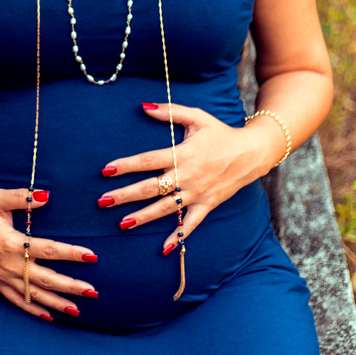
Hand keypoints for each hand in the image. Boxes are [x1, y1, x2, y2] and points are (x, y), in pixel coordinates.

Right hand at [0, 188, 98, 320]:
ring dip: (56, 303)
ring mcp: (2, 276)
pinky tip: (49, 317)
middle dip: (70, 286)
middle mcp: (9, 264)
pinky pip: (17, 301)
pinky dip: (33, 310)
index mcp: (11, 243)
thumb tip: (46, 196)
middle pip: (45, 278)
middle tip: (92, 291)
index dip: (71, 253)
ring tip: (78, 310)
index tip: (91, 255)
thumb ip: (21, 197)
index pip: (48, 249)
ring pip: (34, 294)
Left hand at [95, 102, 277, 254]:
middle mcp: (188, 176)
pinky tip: (164, 249)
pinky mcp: (208, 204)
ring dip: (144, 216)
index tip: (106, 170)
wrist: (252, 153)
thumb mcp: (197, 117)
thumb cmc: (220, 133)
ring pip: (166, 208)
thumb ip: (170, 111)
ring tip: (122, 223)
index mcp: (182, 154)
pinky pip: (192, 223)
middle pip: (151, 188)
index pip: (148, 161)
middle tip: (103, 201)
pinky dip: (179, 236)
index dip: (127, 165)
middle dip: (126, 195)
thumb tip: (143, 106)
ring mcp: (198, 193)